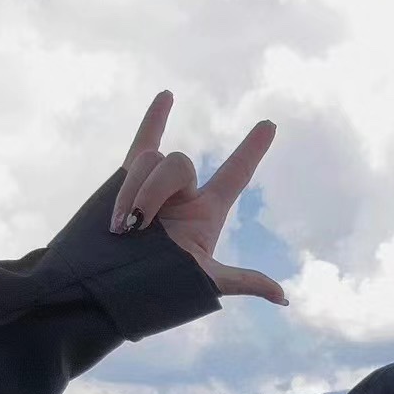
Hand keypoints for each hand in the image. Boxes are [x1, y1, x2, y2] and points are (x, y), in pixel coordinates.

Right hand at [110, 91, 287, 305]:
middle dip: (153, 190)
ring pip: (149, 158)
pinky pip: (142, 141)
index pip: (235, 173)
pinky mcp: (126, 180)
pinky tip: (167, 96)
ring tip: (119, 226)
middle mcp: (183, 195)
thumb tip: (284, 298)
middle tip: (135, 226)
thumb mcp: (205, 282)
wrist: (110, 286)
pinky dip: (155, 119)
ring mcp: (155, 186)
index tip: (270, 125)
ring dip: (132, 188)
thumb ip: (242, 280)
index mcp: (205, 214)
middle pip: (177, 164)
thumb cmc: (159, 288)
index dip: (251, 150)